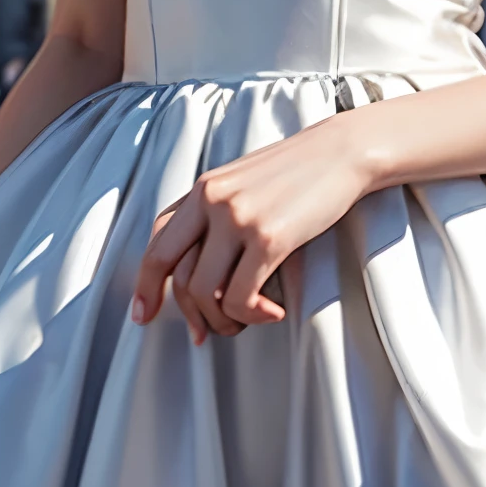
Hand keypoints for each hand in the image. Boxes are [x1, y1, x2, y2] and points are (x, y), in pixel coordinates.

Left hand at [131, 117, 369, 343]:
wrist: (341, 152)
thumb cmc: (297, 174)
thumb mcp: (243, 184)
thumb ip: (215, 214)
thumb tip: (200, 267)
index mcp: (203, 189)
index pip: (158, 242)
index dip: (146, 285)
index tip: (144, 314)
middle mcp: (212, 201)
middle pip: (173, 271)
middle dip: (186, 314)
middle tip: (206, 334)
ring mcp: (238, 218)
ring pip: (204, 291)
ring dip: (224, 320)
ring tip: (249, 320)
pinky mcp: (268, 238)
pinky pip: (240, 296)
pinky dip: (252, 315)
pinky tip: (273, 312)